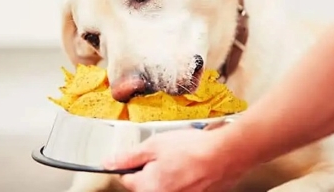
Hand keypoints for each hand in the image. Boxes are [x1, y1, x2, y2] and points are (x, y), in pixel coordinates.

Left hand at [104, 128, 242, 191]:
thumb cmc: (192, 148)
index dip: (134, 162)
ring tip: (181, 159)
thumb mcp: (155, 145)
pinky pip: (181, 188)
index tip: (143, 154)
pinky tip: (191, 167)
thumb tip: (108, 163)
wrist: (225, 154)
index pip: (126, 178)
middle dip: (151, 170)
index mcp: (147, 187)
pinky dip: (183, 179)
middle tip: (166, 154)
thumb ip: (129, 156)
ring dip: (168, 174)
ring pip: (164, 186)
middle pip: (146, 185)